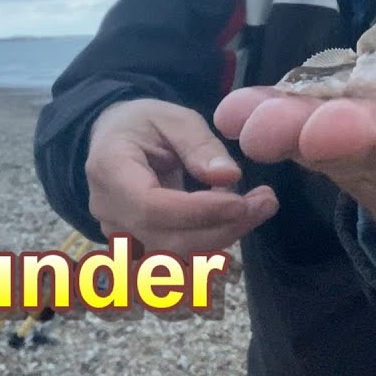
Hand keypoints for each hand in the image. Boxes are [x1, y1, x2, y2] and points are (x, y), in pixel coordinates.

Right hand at [84, 98, 278, 258]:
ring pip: (176, 257)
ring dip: (223, 237)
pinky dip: (212, 241)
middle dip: (223, 228)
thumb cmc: (143, 124)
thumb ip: (200, 144)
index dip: (198, 212)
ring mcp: (119, 236)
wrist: (114, 143)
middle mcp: (108, 212)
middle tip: (266, 203)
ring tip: (260, 206)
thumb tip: (229, 176)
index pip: (151, 208)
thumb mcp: (173, 117)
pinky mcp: (138, 249)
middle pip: (167, 241)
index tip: (241, 202)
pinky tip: (237, 217)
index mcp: (109, 171)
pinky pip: (178, 258)